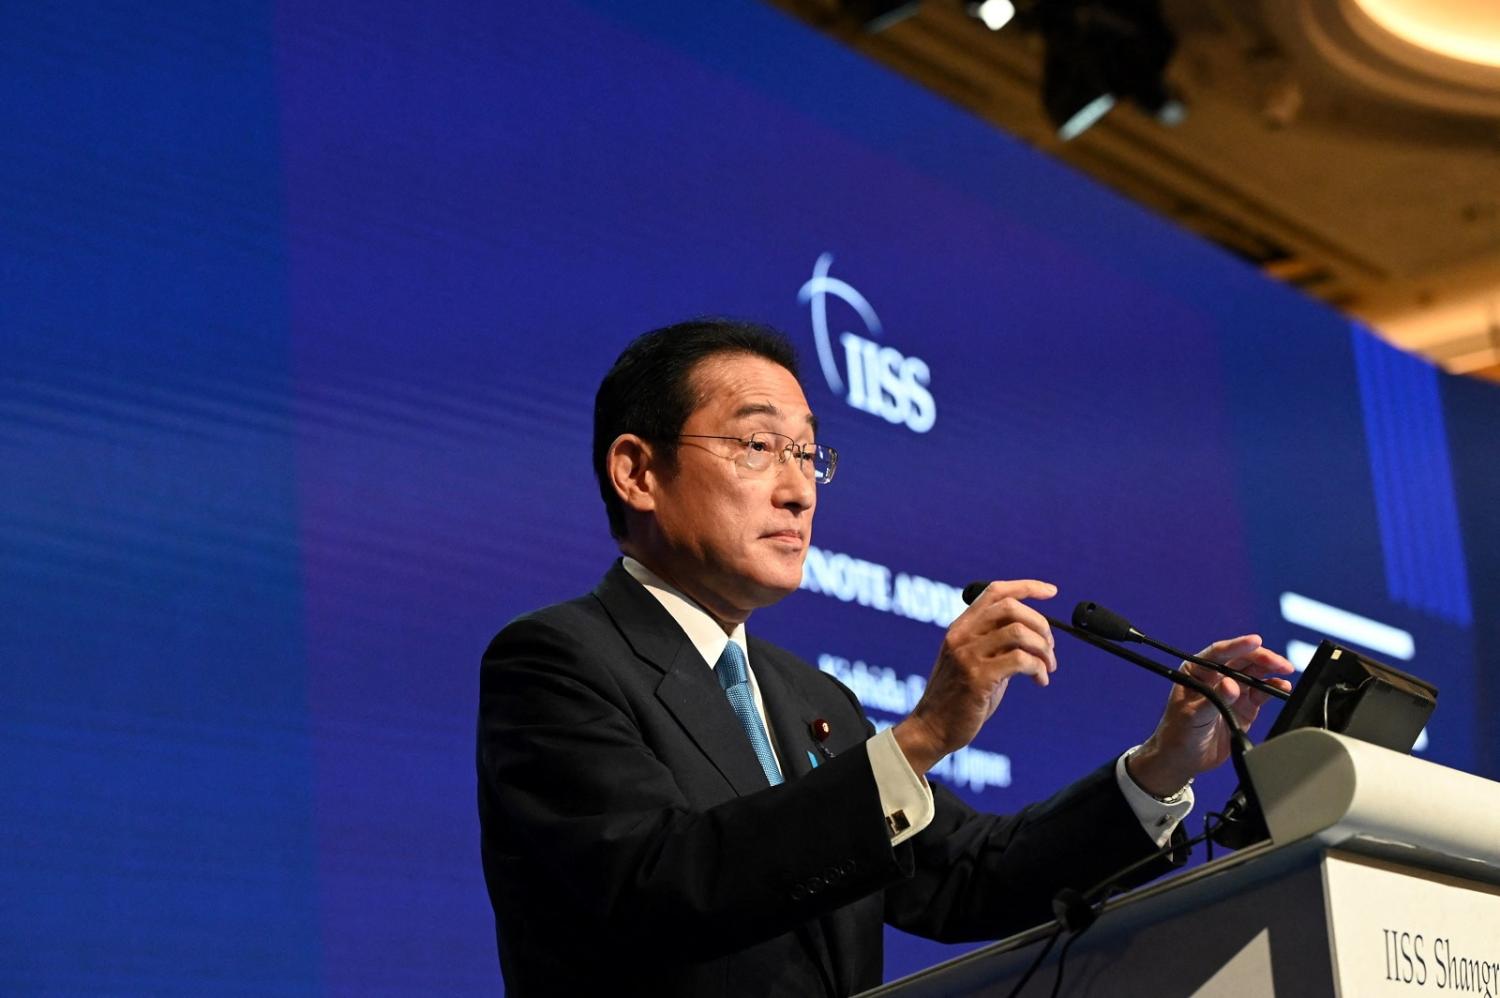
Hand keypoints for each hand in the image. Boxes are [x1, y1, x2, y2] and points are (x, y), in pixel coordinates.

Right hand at [894, 580, 1057, 775]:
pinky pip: (1020, 660)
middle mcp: (961, 635)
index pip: (995, 591)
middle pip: (1011, 608)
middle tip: (1050, 648)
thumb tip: (1034, 633)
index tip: (1052, 591)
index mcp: (961, 627)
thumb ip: (996, 643)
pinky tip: (1040, 681)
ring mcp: (967, 655)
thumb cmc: (959, 698)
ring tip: (1047, 667)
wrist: (933, 728)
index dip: (1026, 586)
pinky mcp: (977, 678)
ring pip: (1019, 632)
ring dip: (1043, 649)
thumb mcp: (975, 661)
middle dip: (1041, 624)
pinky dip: (1038, 668)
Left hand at [1127, 635, 1295, 796]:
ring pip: (1254, 674)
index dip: (1237, 645)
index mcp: (1196, 672)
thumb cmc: (1178, 733)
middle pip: (1241, 660)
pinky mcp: (1244, 707)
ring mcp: (1231, 692)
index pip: (1218, 653)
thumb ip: (1214, 699)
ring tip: (1284, 671)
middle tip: (1279, 663)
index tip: (1254, 641)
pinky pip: (1261, 693)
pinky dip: (1273, 689)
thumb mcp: (1192, 715)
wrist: (1184, 759)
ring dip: (1270, 671)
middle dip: (1261, 658)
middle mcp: (1215, 678)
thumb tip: (1232, 685)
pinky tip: (1282, 687)